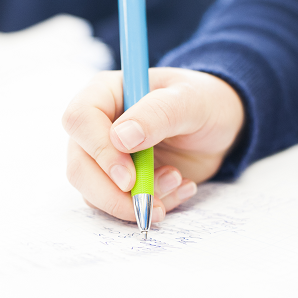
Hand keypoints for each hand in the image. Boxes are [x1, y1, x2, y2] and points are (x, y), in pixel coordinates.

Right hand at [63, 67, 244, 222]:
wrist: (218, 126)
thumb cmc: (203, 102)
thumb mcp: (190, 101)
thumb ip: (158, 114)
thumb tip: (120, 138)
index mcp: (105, 93)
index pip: (80, 120)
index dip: (99, 151)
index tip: (129, 177)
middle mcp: (97, 125)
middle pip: (79, 165)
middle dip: (111, 192)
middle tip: (148, 202)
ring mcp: (104, 156)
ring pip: (93, 191)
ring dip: (135, 200)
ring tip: (177, 180)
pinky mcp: (118, 181)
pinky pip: (118, 204)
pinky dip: (151, 204)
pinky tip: (180, 186)